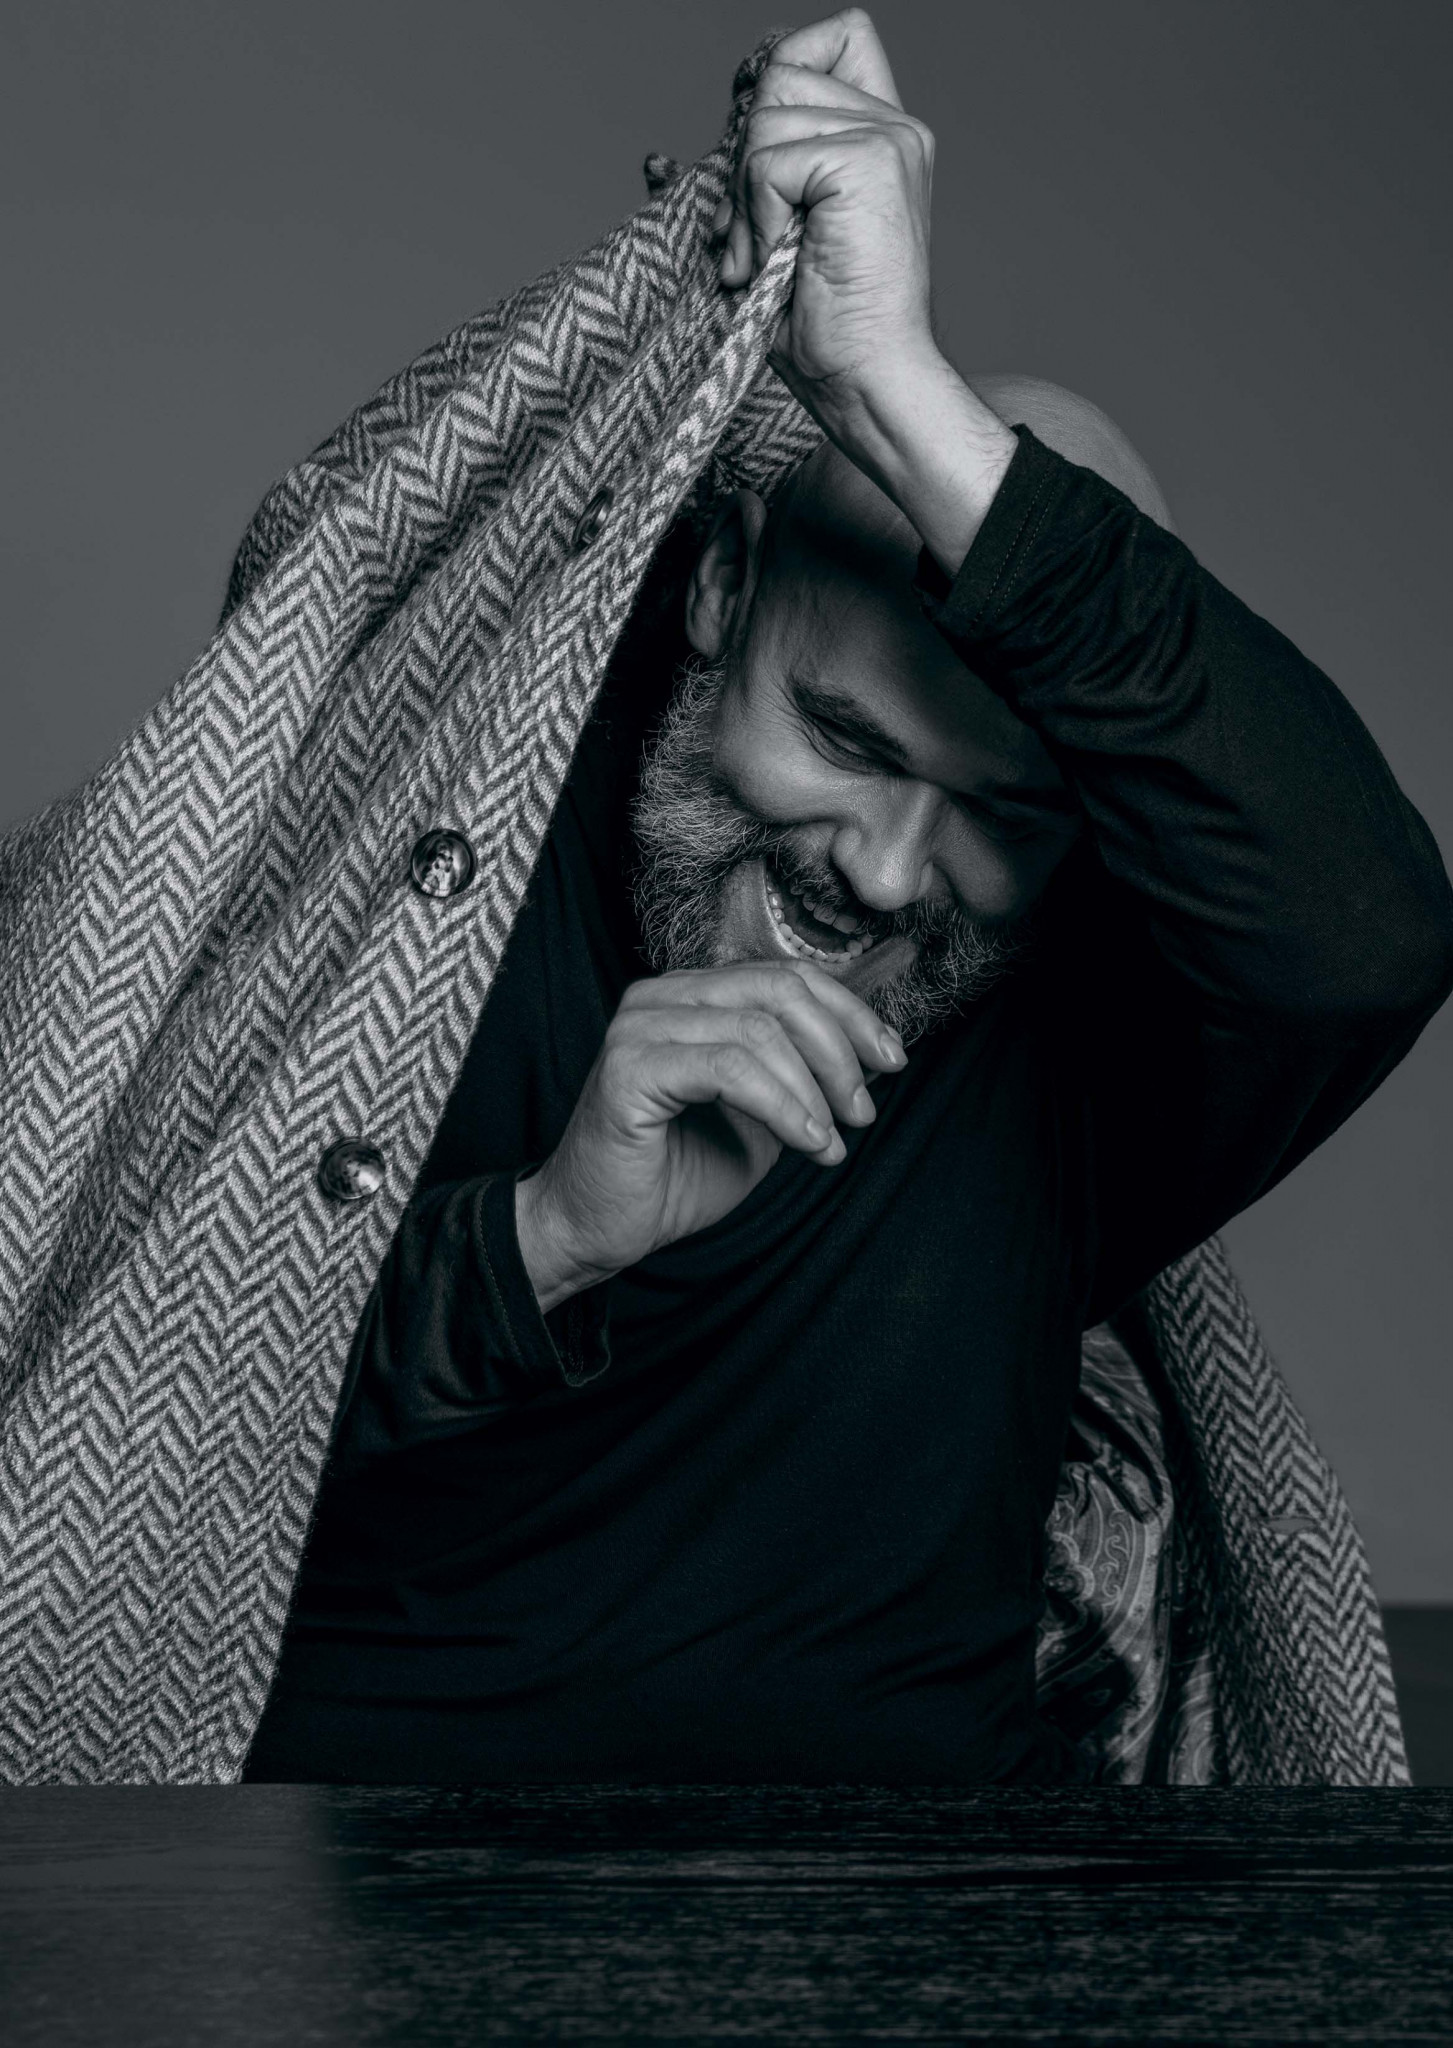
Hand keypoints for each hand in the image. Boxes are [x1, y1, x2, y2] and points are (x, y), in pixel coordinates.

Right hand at [515, 960, 906, 1310]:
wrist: (598, 1228)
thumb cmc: (676, 1174)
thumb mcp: (761, 1116)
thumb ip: (800, 1075)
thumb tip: (869, 1051)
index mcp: (691, 996)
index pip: (787, 977)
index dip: (850, 1013)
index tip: (892, 1059)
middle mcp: (661, 997)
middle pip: (779, 991)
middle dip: (840, 1049)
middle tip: (863, 1110)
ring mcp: (640, 1027)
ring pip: (759, 1029)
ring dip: (813, 1088)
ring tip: (832, 1140)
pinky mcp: (630, 1068)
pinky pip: (729, 1069)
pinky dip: (782, 1106)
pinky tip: (807, 1142)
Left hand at [715, 10, 1017, 574]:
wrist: (863, 382)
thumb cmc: (819, 329)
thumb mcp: (767, 237)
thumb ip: (741, 179)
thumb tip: (656, 160)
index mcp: (879, 136)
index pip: (837, 34)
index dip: (782, 64)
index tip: (753, 140)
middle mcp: (894, 126)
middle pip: (780, 71)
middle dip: (745, 158)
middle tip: (754, 240)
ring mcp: (887, 139)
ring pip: (766, 115)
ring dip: (746, 198)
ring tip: (765, 262)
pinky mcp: (869, 162)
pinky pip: (769, 160)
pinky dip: (756, 217)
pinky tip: (774, 264)